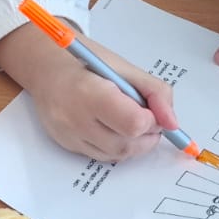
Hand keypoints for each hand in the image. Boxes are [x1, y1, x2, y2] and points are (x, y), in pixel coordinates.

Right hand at [0, 24, 178, 163]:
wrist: (46, 68)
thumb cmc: (87, 62)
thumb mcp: (125, 67)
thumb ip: (155, 92)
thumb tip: (172, 123)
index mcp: (91, 93)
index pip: (134, 124)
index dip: (151, 120)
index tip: (149, 109)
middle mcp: (76, 119)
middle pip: (127, 145)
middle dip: (146, 135)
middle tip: (146, 117)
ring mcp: (69, 135)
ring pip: (116, 155)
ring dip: (133, 143)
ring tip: (130, 120)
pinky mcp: (66, 145)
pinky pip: (101, 156)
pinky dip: (115, 145)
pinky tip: (112, 126)